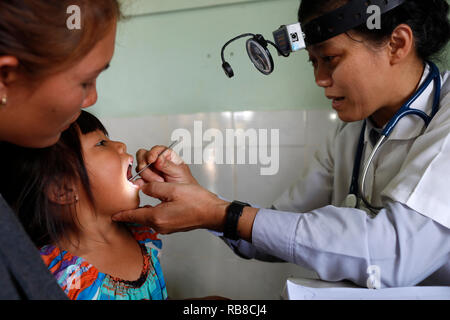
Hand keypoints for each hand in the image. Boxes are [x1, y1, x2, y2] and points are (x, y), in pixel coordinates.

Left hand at [112, 181, 229, 233]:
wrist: (212, 213)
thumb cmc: (196, 201)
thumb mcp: (172, 189)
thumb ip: (154, 188)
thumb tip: (143, 188)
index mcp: (157, 216)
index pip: (134, 216)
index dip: (123, 214)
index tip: (113, 216)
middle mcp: (160, 225)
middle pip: (141, 218)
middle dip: (133, 212)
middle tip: (125, 205)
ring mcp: (167, 228)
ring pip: (150, 219)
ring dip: (144, 212)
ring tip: (140, 204)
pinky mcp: (173, 227)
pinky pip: (158, 220)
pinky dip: (153, 213)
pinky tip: (156, 206)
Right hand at [135, 145, 197, 184]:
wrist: (183, 198)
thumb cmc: (184, 183)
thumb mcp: (179, 172)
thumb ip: (167, 165)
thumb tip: (158, 158)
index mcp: (167, 156)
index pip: (156, 149)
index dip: (152, 153)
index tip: (152, 160)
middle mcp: (157, 162)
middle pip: (143, 155)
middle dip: (145, 164)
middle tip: (153, 173)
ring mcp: (150, 171)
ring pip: (140, 167)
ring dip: (147, 175)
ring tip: (160, 182)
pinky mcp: (145, 180)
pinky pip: (138, 179)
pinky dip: (140, 182)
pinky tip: (146, 185)